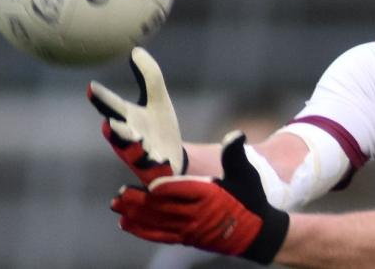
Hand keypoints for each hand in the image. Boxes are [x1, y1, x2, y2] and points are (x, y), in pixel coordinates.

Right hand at [88, 47, 186, 184]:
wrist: (172, 159)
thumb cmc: (158, 127)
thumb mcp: (158, 99)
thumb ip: (149, 76)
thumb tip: (136, 50)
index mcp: (128, 119)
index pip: (112, 106)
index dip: (102, 98)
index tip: (92, 87)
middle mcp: (130, 137)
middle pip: (119, 133)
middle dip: (116, 128)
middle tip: (112, 122)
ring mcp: (142, 155)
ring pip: (133, 152)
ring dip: (134, 147)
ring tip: (138, 139)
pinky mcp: (155, 168)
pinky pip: (153, 168)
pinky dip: (155, 165)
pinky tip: (161, 160)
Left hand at [112, 131, 289, 264]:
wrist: (257, 232)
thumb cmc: (251, 198)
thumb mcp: (246, 174)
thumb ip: (235, 154)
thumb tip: (235, 134)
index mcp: (210, 195)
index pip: (182, 191)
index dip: (164, 188)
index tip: (149, 183)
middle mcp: (197, 214)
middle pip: (163, 208)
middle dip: (139, 201)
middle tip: (119, 193)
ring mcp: (190, 229)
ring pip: (158, 222)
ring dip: (136, 214)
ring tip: (117, 205)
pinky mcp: (187, 238)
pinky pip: (160, 235)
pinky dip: (142, 230)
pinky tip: (127, 224)